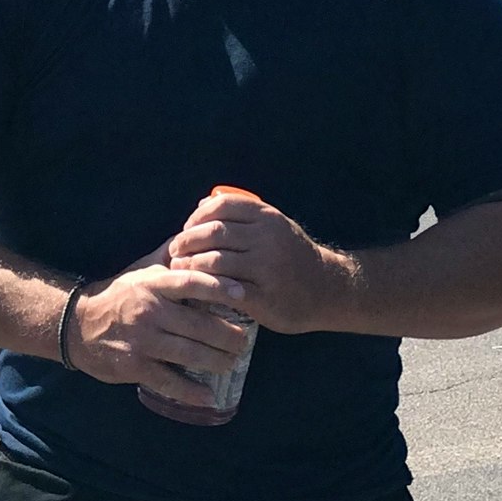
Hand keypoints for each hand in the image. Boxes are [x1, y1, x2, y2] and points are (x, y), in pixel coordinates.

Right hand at [69, 253, 250, 407]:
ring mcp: (142, 341)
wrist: (78, 325)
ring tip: (232, 362)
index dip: (219, 287)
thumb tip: (198, 231)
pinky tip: (208, 395)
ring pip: (189, 354)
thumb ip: (171, 254)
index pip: (191, 282)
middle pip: (198, 324)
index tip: (243, 294)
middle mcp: (149, 311)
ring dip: (217, 361)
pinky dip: (190, 390)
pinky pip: (168, 381)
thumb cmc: (120, 295)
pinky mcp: (134, 366)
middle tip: (245, 342)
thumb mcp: (142, 269)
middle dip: (228, 336)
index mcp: (153, 284)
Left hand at [166, 191, 347, 333]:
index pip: (221, 206)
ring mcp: (267, 268)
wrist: (327, 289)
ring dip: (190, 266)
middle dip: (187, 242)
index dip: (197, 217)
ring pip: (215, 261)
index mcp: (267, 218)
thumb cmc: (292, 256)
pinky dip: (206, 288)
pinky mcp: (264, 297)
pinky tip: (197, 290)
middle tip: (174, 252)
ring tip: (180, 271)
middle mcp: (268, 239)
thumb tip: (203, 204)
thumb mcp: (275, 226)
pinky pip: (225, 290)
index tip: (185, 230)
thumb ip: (243, 215)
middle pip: (214, 233)